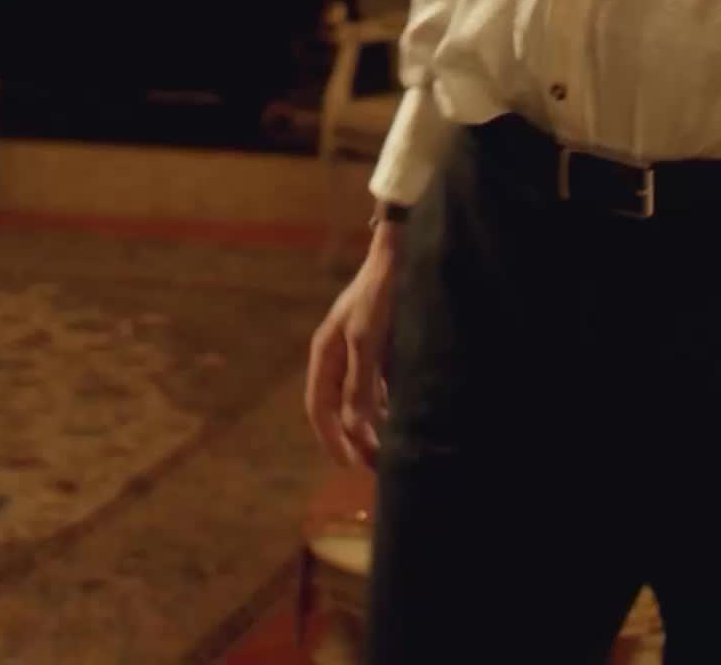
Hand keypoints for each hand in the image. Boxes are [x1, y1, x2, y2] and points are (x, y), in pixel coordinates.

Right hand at [304, 224, 401, 468]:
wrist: (401, 255)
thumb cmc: (380, 295)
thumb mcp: (367, 341)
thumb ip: (359, 386)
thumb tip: (354, 430)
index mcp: (325, 352)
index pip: (318, 407)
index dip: (331, 438)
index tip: (349, 464)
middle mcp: (338, 355)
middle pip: (338, 408)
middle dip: (353, 438)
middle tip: (375, 465)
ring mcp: (359, 352)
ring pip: (359, 400)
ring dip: (371, 426)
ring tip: (390, 449)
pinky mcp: (380, 349)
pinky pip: (377, 389)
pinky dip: (385, 408)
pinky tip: (401, 419)